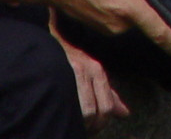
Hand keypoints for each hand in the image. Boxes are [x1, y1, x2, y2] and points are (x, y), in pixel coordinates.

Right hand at [52, 14, 128, 130]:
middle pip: (95, 111)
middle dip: (90, 126)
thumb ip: (107, 92)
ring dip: (78, 123)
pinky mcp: (55, 75)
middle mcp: (85, 69)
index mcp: (96, 69)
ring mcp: (69, 72)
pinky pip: (65, 104)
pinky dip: (66, 115)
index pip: (107, 106)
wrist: (44, 41)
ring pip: (81, 111)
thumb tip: (125, 113)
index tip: (93, 128)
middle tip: (83, 129)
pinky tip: (62, 115)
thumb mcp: (90, 72)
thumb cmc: (67, 60)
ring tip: (71, 122)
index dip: (101, 123)